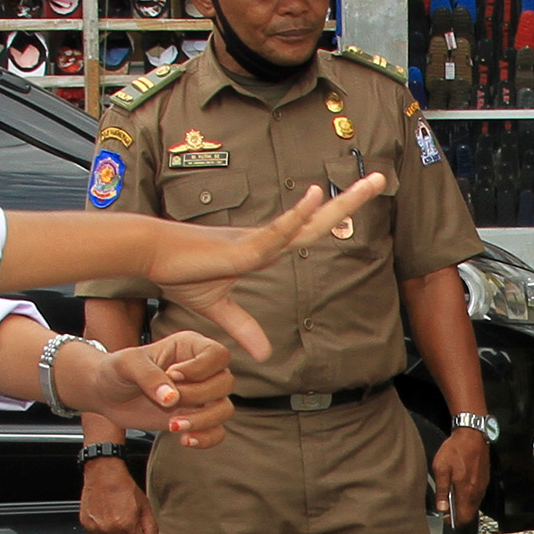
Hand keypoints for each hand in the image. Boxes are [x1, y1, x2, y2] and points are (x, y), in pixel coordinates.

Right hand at [78, 454, 158, 533]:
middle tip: (130, 526)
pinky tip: (108, 521)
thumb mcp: (144, 506)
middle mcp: (109, 530)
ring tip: (118, 524)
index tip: (140, 532)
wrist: (103, 473)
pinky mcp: (87, 525)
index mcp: (125, 526)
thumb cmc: (124, 486)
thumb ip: (150, 528)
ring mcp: (96, 529)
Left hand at [89, 331, 237, 447]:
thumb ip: (148, 377)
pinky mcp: (195, 418)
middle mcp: (201, 370)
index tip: (172, 374)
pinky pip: (217, 431)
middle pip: (225, 382)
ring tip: (173, 426)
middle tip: (168, 401)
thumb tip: (172, 399)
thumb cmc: (117, 370)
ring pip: (225, 409)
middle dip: (198, 396)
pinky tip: (184, 440)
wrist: (106, 394)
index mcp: (189, 347)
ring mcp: (201, 396)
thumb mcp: (127, 365)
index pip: (218, 354)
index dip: (200, 368)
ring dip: (203, 420)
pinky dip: (206, 439)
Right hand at [138, 180, 380, 359]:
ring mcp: (258, 242)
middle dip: (351, 201)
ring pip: (307, 222)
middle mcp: (268, 241)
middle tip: (382, 179)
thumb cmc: (179, 274)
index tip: (356, 199)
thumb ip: (243, 327)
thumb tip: (264, 354)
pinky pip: (275, 234)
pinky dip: (295, 217)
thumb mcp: (218, 308)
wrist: (151, 257)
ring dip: (339, 204)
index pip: (309, 231)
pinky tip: (315, 197)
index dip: (333, 215)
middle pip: (319, 220)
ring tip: (370, 184)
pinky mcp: (241, 248)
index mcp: (266, 250)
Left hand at [432, 423, 490, 530]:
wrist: (472, 434)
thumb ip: (441, 491)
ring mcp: (483, 486)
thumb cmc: (456, 449)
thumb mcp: (441, 469)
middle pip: (470, 514)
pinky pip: (478, 495)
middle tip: (447, 506)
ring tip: (452, 494)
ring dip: (464, 505)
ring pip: (474, 505)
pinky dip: (469, 496)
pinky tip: (460, 486)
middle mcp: (477, 491)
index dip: (453, 521)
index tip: (445, 515)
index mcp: (466, 491)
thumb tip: (442, 508)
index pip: (463, 517)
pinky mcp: (485, 479)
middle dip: (458, 514)